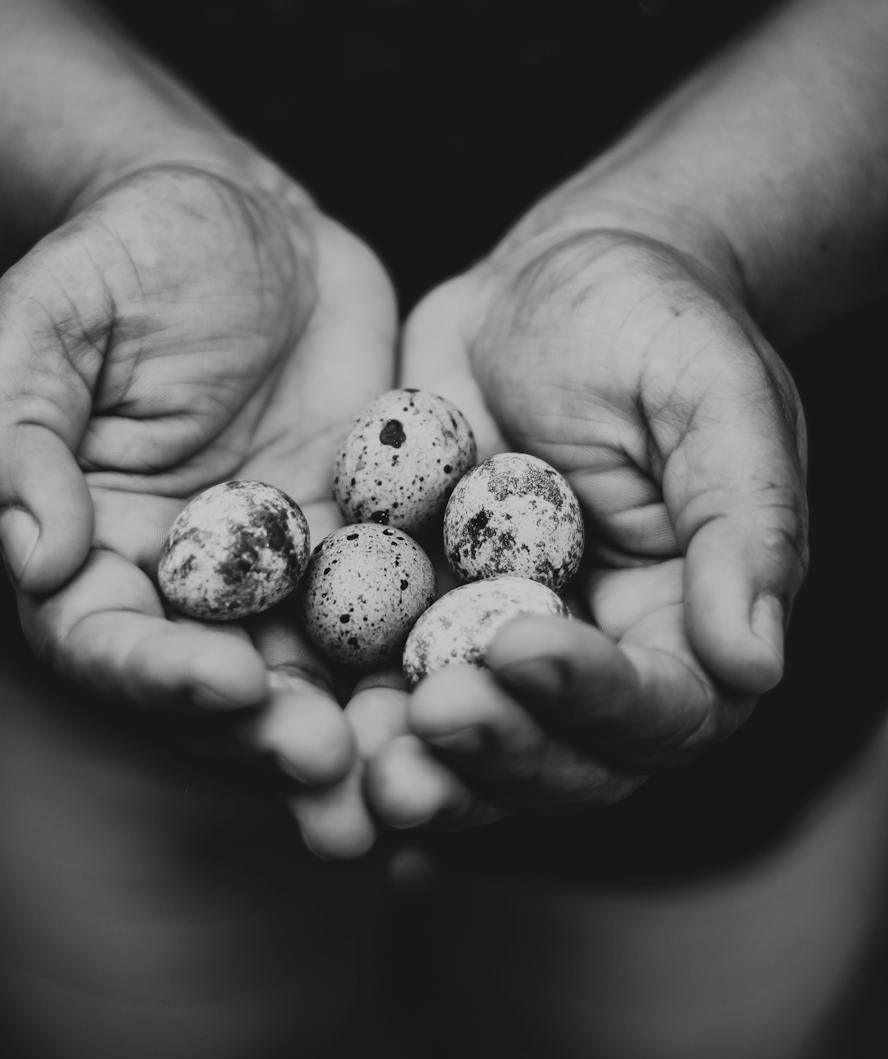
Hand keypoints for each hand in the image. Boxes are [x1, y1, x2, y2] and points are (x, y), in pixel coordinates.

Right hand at [0, 151, 397, 857]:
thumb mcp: (52, 315)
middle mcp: (187, 587)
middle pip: (216, 691)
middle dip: (271, 737)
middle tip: (334, 763)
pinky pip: (402, 612)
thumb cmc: (130, 251)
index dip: (158, 676)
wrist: (246, 219)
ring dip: (361, 736)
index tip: (231, 683)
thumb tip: (38, 556)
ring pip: (316, 678)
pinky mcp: (366, 548)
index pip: (105, 642)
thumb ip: (15, 431)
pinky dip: (434, 658)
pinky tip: (486, 690)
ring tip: (415, 780)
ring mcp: (284, 574)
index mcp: (92, 551)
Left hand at [363, 211, 807, 830]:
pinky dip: (355, 735)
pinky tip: (306, 748)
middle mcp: (600, 662)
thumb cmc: (650, 320)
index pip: (661, 706)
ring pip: (475, 754)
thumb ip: (746, 521)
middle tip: (428, 719)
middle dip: (498, 753)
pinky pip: (390, 695)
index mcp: (690, 625)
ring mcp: (502, 651)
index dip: (595, 696)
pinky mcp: (423, 624)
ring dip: (424, 775)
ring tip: (359, 763)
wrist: (545, 284)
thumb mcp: (713, 393)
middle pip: (565, 762)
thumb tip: (751, 665)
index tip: (520, 648)